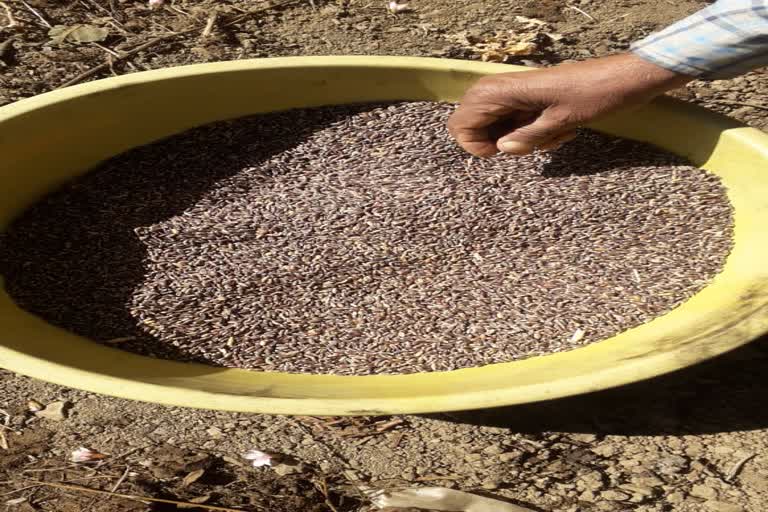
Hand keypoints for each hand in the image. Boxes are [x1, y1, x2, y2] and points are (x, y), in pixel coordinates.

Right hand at [447, 53, 692, 156]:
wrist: (627, 78)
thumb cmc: (596, 95)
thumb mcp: (561, 122)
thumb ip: (527, 137)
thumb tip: (501, 149)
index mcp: (506, 90)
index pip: (462, 120)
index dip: (473, 143)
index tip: (499, 153)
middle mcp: (506, 88)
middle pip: (473, 120)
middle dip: (493, 141)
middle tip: (521, 148)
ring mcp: (519, 93)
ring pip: (498, 124)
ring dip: (518, 139)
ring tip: (549, 140)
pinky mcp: (534, 98)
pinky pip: (518, 120)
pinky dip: (531, 132)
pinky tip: (559, 133)